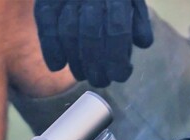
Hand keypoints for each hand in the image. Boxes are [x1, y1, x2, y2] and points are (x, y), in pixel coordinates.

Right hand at [34, 0, 153, 87]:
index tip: (119, 76)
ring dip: (75, 61)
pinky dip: (50, 49)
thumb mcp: (131, 0)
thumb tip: (143, 43)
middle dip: (95, 65)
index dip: (117, 58)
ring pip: (68, 32)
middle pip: (91, 35)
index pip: (118, 30)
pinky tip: (57, 66)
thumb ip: (138, 19)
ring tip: (82, 76)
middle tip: (99, 82)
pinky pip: (47, 26)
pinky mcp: (47, 1)